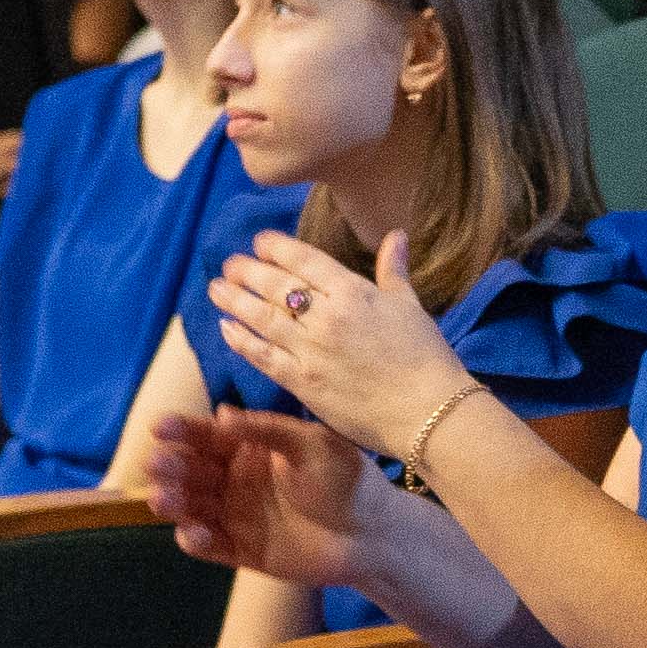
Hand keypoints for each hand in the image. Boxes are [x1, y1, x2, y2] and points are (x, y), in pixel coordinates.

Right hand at [153, 406, 382, 590]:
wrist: (374, 533)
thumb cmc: (347, 481)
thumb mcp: (309, 444)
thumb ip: (266, 431)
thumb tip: (221, 413)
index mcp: (250, 449)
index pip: (208, 436)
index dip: (182, 431)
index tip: (159, 426)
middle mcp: (237, 481)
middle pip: (192, 471)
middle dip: (171, 467)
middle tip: (157, 465)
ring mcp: (238, 516)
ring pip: (194, 507)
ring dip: (174, 502)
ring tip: (162, 498)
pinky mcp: (244, 551)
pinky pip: (212, 546)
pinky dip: (196, 540)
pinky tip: (192, 532)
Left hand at [209, 229, 466, 458]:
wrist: (429, 413)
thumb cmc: (427, 358)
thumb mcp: (410, 306)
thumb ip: (394, 270)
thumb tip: (396, 235)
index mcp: (354, 293)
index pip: (304, 260)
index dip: (276, 248)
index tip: (259, 242)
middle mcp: (327, 317)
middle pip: (276, 286)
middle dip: (248, 271)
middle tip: (229, 264)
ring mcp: (311, 351)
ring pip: (262, 318)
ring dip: (235, 301)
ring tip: (216, 289)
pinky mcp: (304, 383)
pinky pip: (263, 357)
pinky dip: (241, 341)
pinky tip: (225, 328)